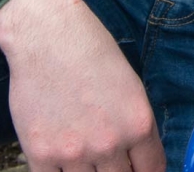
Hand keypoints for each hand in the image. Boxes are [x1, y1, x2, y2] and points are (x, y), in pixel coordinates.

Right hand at [0, 0, 162, 171]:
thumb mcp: (131, 87)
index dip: (144, 171)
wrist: (48, 36)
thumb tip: (137, 157)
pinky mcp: (41, 155)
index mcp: (139, 124)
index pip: (152, 170)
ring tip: (82, 154)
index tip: (136, 168)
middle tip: (108, 160)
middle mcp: (110, 143)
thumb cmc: (91, 52)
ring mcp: (74, 152)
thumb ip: (135, 126)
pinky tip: (60, 161)